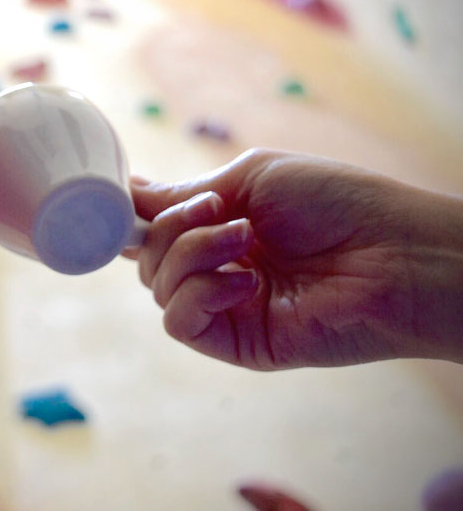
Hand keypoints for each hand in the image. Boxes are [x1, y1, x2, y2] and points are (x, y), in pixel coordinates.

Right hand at [125, 149, 462, 368]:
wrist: (394, 252)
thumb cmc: (336, 202)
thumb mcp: (250, 178)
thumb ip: (184, 193)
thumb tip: (127, 191)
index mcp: (219, 228)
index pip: (153, 229)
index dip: (133, 215)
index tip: (127, 198)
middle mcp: (216, 268)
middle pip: (147, 257)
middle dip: (171, 228)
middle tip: (217, 212)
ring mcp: (224, 306)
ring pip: (158, 287)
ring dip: (190, 253)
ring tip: (244, 239)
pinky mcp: (236, 342)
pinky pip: (180, 322)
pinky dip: (199, 293)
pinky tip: (245, 281)